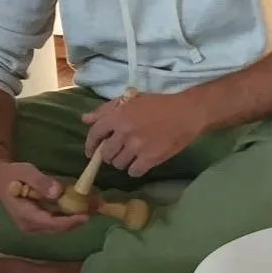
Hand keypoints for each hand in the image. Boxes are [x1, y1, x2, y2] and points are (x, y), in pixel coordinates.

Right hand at [0, 159, 88, 234]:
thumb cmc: (12, 173)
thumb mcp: (25, 171)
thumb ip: (40, 181)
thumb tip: (57, 193)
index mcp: (24, 215)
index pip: (50, 223)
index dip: (69, 222)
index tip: (86, 216)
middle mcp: (28, 225)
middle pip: (56, 229)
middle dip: (75, 222)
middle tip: (94, 212)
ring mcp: (32, 225)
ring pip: (57, 228)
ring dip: (73, 221)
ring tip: (90, 210)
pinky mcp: (36, 222)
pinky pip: (54, 223)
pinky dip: (67, 217)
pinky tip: (78, 209)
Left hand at [82, 90, 205, 177]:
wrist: (187, 113)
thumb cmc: (159, 104)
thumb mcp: (131, 100)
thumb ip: (106, 110)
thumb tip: (85, 120)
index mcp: (118, 116)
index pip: (95, 133)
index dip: (90, 144)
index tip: (91, 152)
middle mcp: (124, 132)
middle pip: (106, 153)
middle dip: (109, 155)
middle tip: (118, 151)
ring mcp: (137, 147)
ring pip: (119, 164)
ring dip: (122, 162)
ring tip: (131, 156)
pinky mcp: (150, 159)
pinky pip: (133, 172)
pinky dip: (135, 169)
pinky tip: (141, 163)